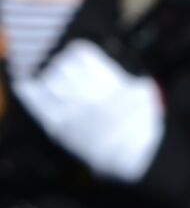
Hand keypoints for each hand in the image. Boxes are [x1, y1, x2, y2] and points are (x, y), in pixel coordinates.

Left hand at [14, 40, 164, 182]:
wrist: (131, 155)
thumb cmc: (141, 125)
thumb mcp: (144, 92)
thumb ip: (126, 78)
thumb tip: (117, 75)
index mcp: (107, 80)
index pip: (81, 53)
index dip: (78, 53)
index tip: (80, 57)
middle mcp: (86, 92)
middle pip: (62, 64)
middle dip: (63, 64)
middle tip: (67, 70)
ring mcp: (71, 109)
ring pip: (48, 81)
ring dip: (50, 78)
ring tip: (54, 81)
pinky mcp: (59, 126)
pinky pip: (38, 104)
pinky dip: (30, 93)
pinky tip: (27, 86)